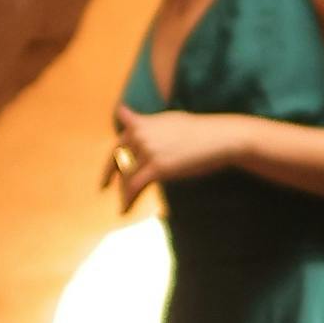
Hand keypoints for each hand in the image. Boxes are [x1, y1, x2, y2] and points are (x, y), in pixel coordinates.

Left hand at [111, 105, 244, 204]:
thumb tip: (122, 112)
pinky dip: (127, 200)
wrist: (218, 138)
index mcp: (141, 124)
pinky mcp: (157, 167)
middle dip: (110, 175)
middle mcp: (140, 135)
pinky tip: (124, 211)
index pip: (118, 145)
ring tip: (123, 204)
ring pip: (127, 176)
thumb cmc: (197, 130)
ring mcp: (147, 151)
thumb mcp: (166, 120)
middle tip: (105, 187)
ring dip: (124, 192)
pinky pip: (135, 187)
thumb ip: (142, 121)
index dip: (110, 163)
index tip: (106, 178)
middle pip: (119, 161)